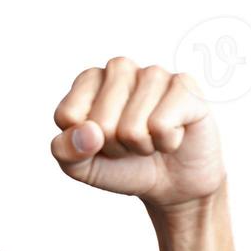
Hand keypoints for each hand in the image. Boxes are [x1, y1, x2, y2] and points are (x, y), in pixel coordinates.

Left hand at [51, 58, 224, 211]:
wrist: (171, 182)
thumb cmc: (122, 165)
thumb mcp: (80, 166)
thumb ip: (65, 150)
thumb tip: (87, 132)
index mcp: (88, 80)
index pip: (68, 115)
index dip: (83, 142)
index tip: (99, 141)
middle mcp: (119, 68)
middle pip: (101, 124)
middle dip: (115, 146)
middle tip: (130, 143)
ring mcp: (153, 73)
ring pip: (132, 128)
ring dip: (141, 146)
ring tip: (151, 139)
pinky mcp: (184, 86)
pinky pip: (162, 126)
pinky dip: (166, 143)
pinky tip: (173, 135)